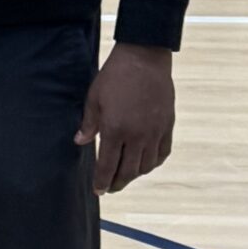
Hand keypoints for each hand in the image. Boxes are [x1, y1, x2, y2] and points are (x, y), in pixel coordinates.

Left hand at [74, 43, 174, 193]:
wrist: (144, 58)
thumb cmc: (115, 76)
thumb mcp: (94, 97)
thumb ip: (89, 123)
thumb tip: (80, 142)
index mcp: (115, 129)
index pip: (108, 166)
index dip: (102, 181)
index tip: (98, 191)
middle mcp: (137, 135)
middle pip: (128, 171)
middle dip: (117, 183)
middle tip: (110, 187)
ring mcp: (154, 132)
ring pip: (146, 166)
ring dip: (135, 174)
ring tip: (126, 174)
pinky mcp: (167, 126)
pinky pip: (162, 153)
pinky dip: (153, 162)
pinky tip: (145, 162)